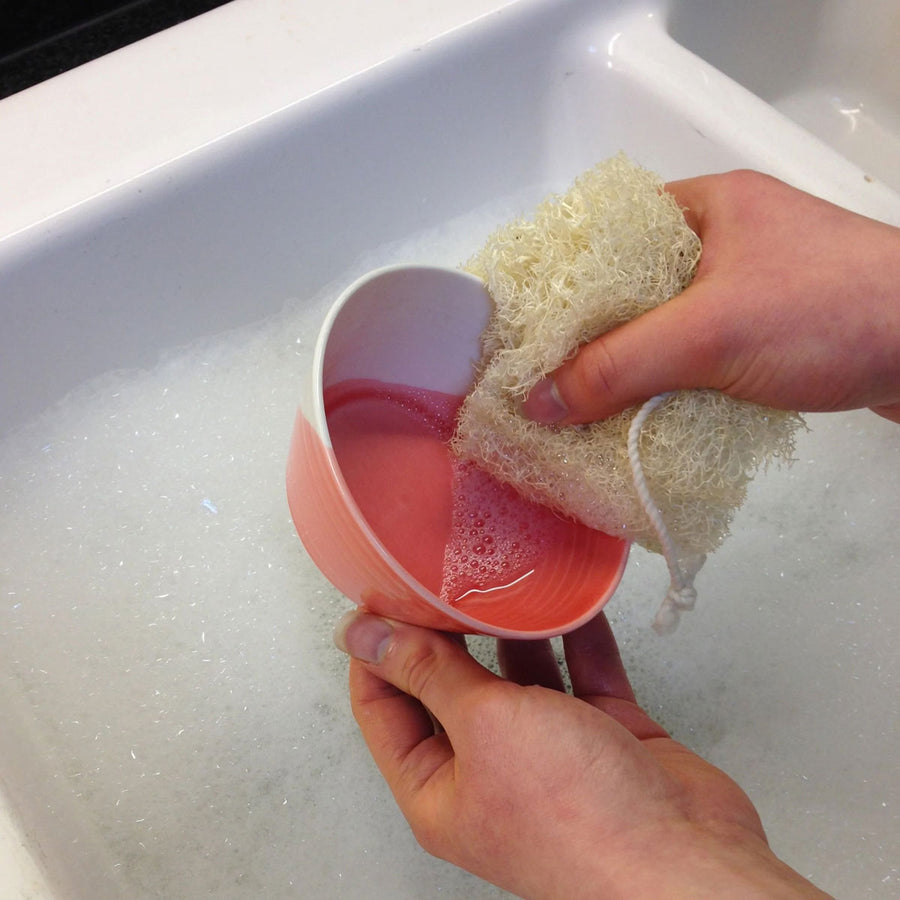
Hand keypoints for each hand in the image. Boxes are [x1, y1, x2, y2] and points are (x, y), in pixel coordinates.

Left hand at [334, 610, 829, 898]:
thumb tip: (365, 637)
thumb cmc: (575, 816)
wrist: (685, 857)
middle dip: (447, 631)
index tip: (380, 594)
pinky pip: (582, 672)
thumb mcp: (484, 728)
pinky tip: (572, 597)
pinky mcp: (603, 734)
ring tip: (504, 574)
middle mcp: (489, 768)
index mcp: (439, 787)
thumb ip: (429, 674)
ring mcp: (549, 750)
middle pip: (452, 686)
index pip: (384, 708)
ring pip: (520, 675)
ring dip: (515, 628)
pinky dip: (578, 637)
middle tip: (442, 571)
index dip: (376, 651)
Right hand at [522, 170, 899, 424]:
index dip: (563, 281)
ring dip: (633, 365)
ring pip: (665, 325)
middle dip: (593, 335)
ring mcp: (750, 286)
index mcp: (705, 207)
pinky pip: (699, 354)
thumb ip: (616, 366)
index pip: (608, 235)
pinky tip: (646, 413)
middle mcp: (724, 239)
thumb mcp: (708, 334)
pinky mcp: (770, 330)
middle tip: (548, 378)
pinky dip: (671, 382)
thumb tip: (539, 401)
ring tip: (584, 403)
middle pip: (633, 288)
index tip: (527, 329)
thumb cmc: (831, 312)